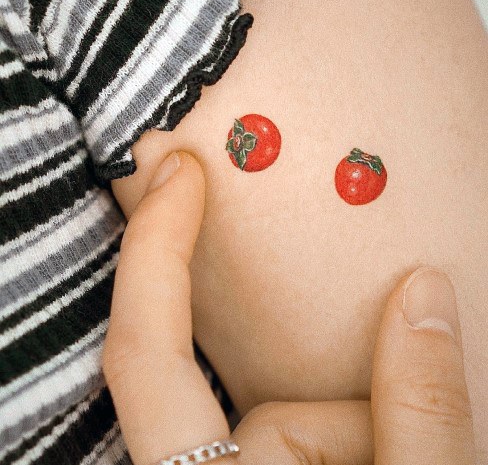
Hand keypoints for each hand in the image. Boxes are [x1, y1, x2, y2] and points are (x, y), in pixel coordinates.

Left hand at [103, 152, 475, 464]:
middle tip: (415, 447)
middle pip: (276, 415)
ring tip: (412, 464)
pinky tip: (390, 456)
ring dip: (369, 450)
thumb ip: (423, 420)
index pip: (148, 351)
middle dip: (363, 425)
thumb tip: (425, 295)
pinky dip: (356, 453)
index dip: (153, 251)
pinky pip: (303, 452)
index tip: (179, 174)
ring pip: (298, 437)